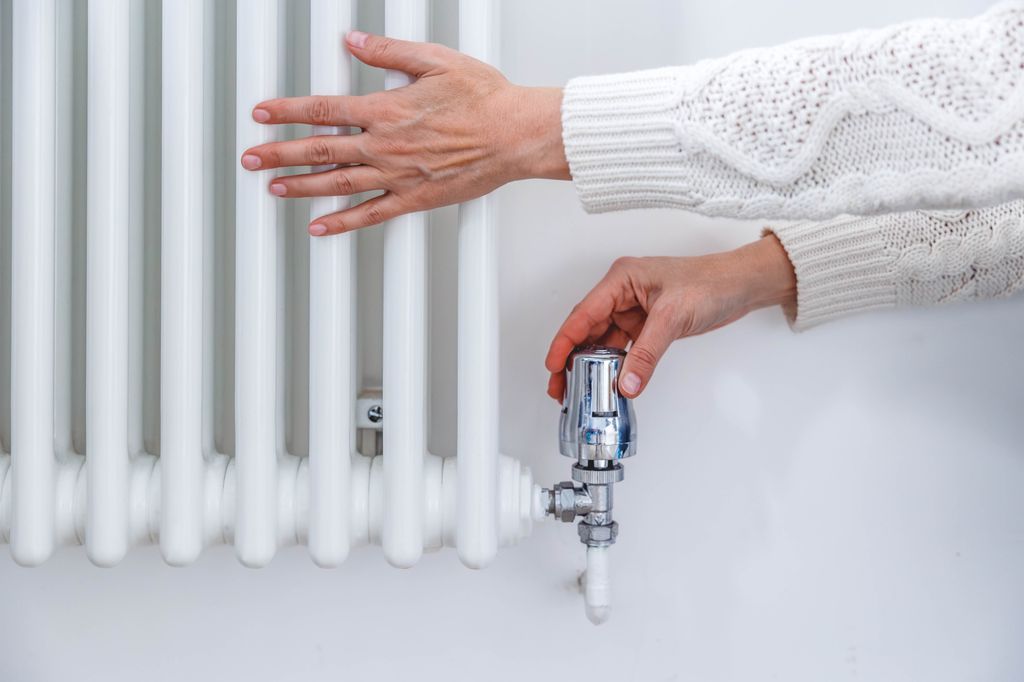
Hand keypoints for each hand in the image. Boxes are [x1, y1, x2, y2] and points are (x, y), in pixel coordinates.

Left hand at [241, 30, 568, 235]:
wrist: (515, 136)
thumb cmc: (484, 100)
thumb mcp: (436, 61)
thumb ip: (389, 53)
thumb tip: (355, 43)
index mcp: (387, 110)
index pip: (323, 109)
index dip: (287, 111)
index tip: (262, 114)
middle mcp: (386, 146)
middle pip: (320, 150)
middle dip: (280, 153)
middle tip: (251, 158)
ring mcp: (398, 176)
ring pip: (337, 183)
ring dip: (300, 186)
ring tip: (273, 188)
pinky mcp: (415, 199)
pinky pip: (371, 214)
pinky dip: (342, 222)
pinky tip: (320, 226)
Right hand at [545, 235, 796, 399]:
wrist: (739, 285)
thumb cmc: (710, 282)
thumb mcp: (673, 317)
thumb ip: (647, 353)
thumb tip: (627, 383)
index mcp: (621, 279)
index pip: (583, 314)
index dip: (564, 341)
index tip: (553, 365)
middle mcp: (622, 293)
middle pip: (587, 329)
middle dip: (571, 359)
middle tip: (560, 387)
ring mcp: (633, 309)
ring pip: (602, 341)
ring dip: (591, 365)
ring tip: (578, 390)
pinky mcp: (646, 324)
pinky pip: (622, 348)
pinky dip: (615, 366)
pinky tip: (608, 382)